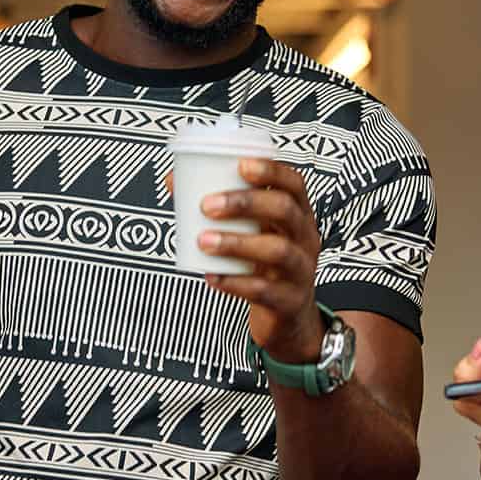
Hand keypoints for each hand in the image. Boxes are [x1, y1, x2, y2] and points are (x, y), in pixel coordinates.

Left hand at [199, 159, 324, 363]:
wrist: (288, 314)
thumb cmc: (266, 263)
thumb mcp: (253, 231)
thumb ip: (221, 206)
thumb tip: (175, 179)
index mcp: (298, 214)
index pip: (294, 184)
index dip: (271, 171)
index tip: (240, 165)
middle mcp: (305, 238)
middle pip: (285, 210)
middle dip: (245, 203)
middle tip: (208, 205)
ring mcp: (301, 269)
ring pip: (277, 250)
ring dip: (237, 243)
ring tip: (203, 240)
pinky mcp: (289, 300)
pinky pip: (264, 290)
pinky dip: (234, 283)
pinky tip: (211, 276)